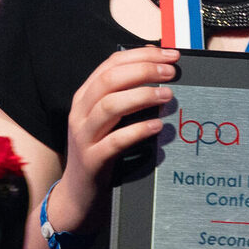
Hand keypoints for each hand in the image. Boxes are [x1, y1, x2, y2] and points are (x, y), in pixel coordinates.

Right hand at [55, 46, 179, 235]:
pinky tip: (157, 127)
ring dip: (142, 96)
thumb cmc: (99, 150)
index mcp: (84, 97)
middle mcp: (80, 112)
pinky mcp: (92, 160)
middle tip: (171, 73)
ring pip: (110, 106)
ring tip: (167, 95)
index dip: (142, 55)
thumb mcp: (106, 120)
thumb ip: (124, 96)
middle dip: (143, 71)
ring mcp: (84, 136)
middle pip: (109, 80)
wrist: (76, 193)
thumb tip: (158, 70)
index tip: (170, 55)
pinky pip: (115, 141)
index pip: (111, 64)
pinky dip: (138, 130)